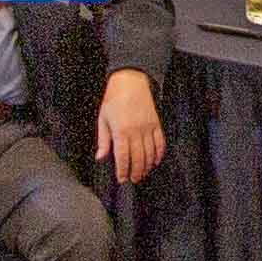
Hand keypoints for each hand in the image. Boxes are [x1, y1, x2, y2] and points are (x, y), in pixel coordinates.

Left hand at [95, 68, 166, 183]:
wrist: (130, 81)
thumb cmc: (114, 98)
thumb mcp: (103, 119)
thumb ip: (103, 140)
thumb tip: (101, 157)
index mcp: (121, 131)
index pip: (123, 157)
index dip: (123, 171)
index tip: (122, 178)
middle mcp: (136, 131)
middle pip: (138, 158)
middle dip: (135, 172)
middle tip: (133, 180)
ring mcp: (148, 128)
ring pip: (150, 153)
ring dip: (146, 166)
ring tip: (142, 173)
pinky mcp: (156, 124)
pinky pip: (160, 143)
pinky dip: (159, 154)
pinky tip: (155, 161)